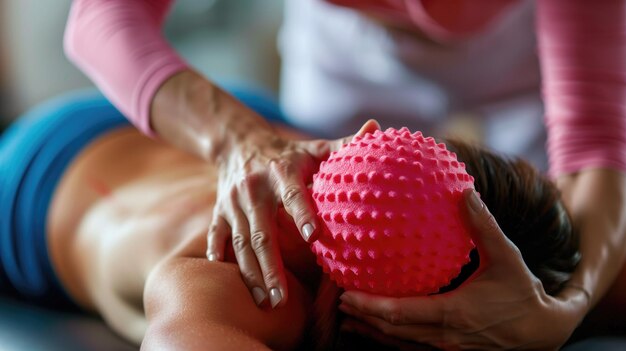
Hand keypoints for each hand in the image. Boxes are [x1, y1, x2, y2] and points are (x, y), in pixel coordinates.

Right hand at [206, 119, 380, 308]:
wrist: (238, 143)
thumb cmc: (288, 152)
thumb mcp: (314, 147)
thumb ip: (345, 144)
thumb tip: (377, 129)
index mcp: (281, 171)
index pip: (293, 194)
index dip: (302, 214)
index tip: (315, 237)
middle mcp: (254, 188)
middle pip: (261, 233)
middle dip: (271, 267)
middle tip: (282, 299)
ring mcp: (232, 202)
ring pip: (240, 243)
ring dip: (252, 274)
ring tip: (267, 302)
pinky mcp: (218, 212)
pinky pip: (216, 238)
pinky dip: (220, 259)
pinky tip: (230, 283)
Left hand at [339, 189, 586, 349]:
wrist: (544, 330)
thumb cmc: (524, 292)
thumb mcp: (507, 256)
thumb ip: (483, 225)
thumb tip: (465, 192)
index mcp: (452, 312)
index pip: (399, 313)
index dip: (369, 306)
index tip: (346, 293)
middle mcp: (444, 336)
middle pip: (391, 331)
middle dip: (362, 318)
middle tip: (338, 301)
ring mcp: (445, 348)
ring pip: (399, 344)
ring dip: (371, 332)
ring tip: (348, 319)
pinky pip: (412, 348)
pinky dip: (390, 340)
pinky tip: (379, 330)